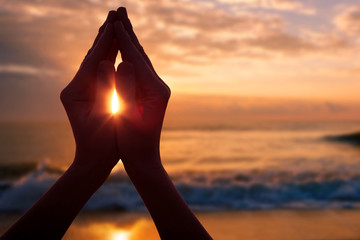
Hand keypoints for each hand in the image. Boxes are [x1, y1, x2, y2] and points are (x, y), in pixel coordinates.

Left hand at [60, 11, 118, 176]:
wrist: (94, 160)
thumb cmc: (102, 145)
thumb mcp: (104, 118)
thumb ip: (106, 90)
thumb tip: (108, 62)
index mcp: (76, 92)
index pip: (93, 60)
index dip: (106, 40)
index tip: (117, 21)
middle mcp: (75, 87)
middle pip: (92, 55)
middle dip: (105, 33)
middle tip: (116, 12)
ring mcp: (81, 89)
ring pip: (96, 60)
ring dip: (107, 41)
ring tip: (115, 23)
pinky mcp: (88, 93)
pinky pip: (100, 70)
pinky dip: (109, 56)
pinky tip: (115, 46)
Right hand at [113, 8, 170, 170]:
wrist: (145, 159)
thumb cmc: (134, 143)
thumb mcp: (128, 117)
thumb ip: (124, 89)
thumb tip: (121, 61)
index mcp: (155, 90)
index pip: (136, 59)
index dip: (123, 39)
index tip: (112, 21)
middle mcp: (159, 86)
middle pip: (140, 54)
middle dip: (129, 33)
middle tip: (120, 11)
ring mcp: (155, 90)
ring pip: (140, 60)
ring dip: (130, 41)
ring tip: (122, 24)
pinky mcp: (150, 94)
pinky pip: (138, 70)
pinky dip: (130, 56)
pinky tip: (125, 49)